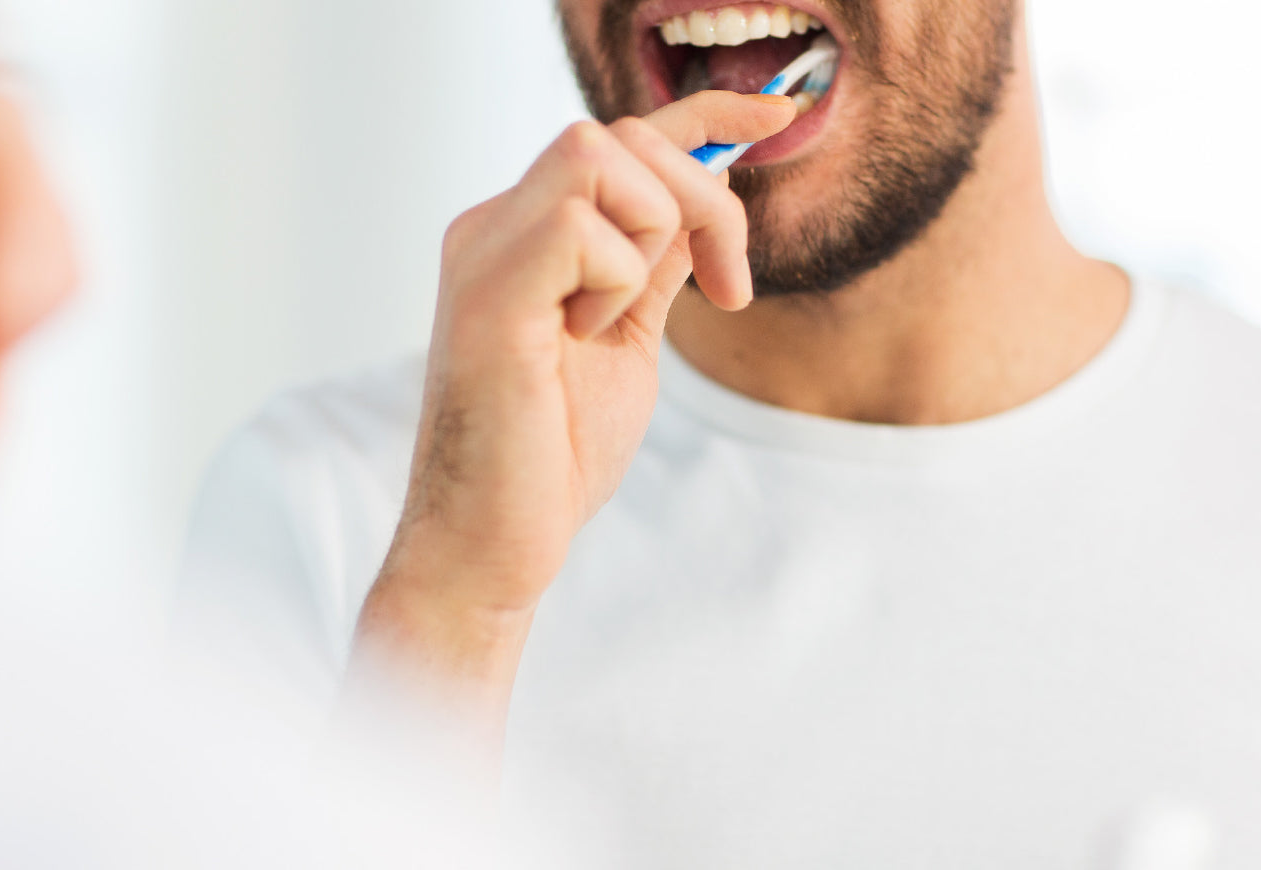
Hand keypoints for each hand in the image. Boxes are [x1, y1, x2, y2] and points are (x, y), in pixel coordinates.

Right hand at [349, 92, 793, 749]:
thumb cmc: (550, 456)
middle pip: (619, 133)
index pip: (618, 137)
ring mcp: (484, 252)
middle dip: (700, 197)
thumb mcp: (626, 338)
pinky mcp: (487, 293)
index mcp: (523, 235)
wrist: (494, 543)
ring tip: (616, 322)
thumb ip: (655, 264)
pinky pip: (577, 227)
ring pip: (598, 155)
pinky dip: (613, 282)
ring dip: (647, 237)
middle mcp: (494, 227)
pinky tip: (582, 339)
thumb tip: (703, 199)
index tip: (777, 117)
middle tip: (723, 287)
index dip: (704, 113)